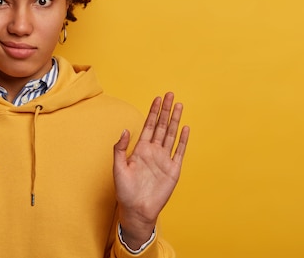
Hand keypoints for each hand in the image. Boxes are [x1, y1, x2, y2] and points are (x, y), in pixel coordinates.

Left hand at [113, 92, 189, 248]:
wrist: (137, 209)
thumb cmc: (125, 190)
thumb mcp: (118, 167)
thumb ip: (120, 148)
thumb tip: (125, 130)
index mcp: (140, 149)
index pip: (148, 125)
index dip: (153, 112)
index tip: (157, 98)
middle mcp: (153, 151)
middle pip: (161, 126)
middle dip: (165, 110)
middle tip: (170, 95)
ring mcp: (164, 160)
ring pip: (171, 135)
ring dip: (174, 120)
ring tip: (178, 105)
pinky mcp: (173, 170)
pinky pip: (179, 152)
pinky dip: (182, 140)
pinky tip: (185, 128)